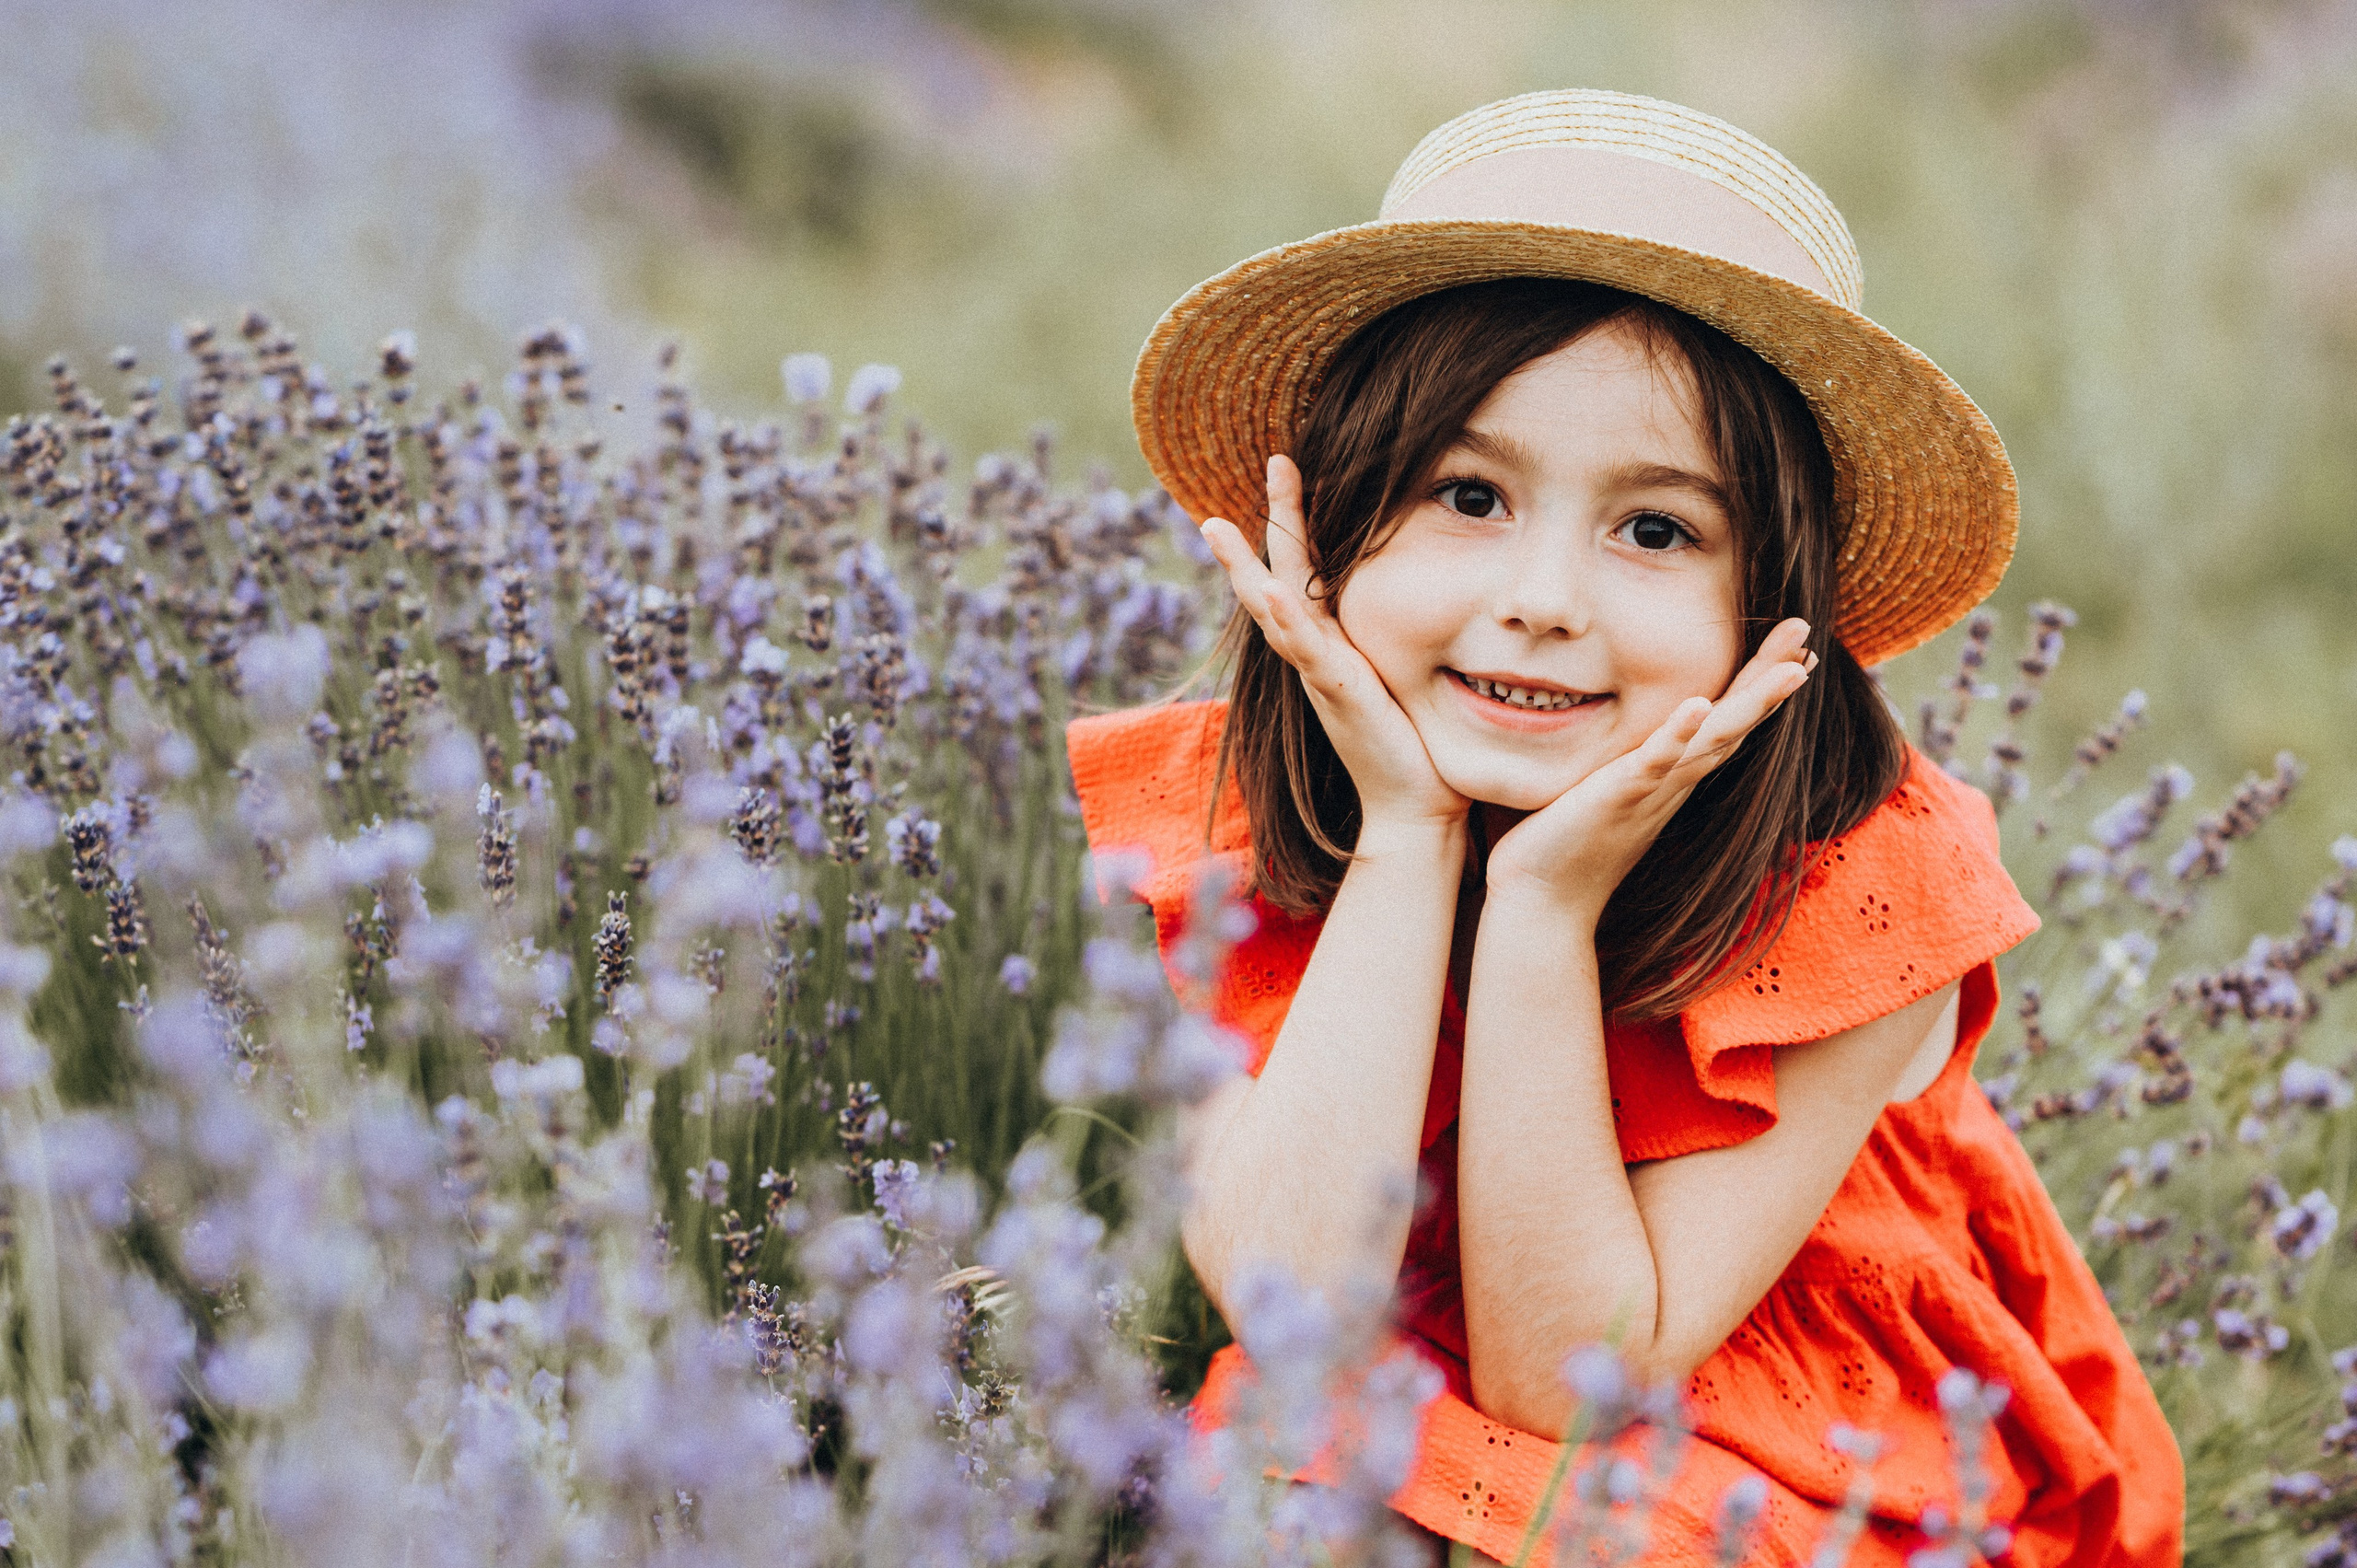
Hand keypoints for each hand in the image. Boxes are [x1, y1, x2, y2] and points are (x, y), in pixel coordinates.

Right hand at [1200, 455, 1467, 839]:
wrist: (1417, 809)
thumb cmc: (1419, 748)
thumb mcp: (1408, 676)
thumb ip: (1403, 639)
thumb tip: (1435, 602)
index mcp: (1332, 645)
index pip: (1307, 573)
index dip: (1301, 523)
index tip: (1300, 471)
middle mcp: (1316, 655)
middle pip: (1279, 575)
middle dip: (1274, 519)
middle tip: (1273, 461)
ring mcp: (1318, 674)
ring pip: (1272, 608)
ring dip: (1244, 566)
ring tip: (1215, 525)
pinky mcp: (1336, 693)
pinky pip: (1302, 649)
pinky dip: (1281, 618)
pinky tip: (1266, 588)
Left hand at [1484, 617, 1816, 919]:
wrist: (1543, 902)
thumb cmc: (1564, 844)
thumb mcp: (1603, 788)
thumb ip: (1623, 760)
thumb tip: (1617, 727)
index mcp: (1670, 775)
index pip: (1724, 720)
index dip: (1759, 684)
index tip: (1795, 648)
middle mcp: (1673, 782)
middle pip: (1735, 722)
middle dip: (1771, 676)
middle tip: (1805, 629)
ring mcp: (1651, 790)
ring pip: (1713, 739)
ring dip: (1752, 702)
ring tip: (1792, 668)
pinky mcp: (1619, 796)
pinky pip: (1653, 762)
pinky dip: (1678, 734)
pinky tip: (1698, 703)